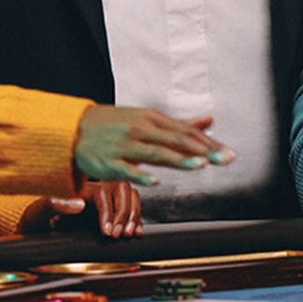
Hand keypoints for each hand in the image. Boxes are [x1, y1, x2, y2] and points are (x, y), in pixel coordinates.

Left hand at [22, 181, 143, 237]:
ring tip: (130, 234)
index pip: (102, 193)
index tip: (107, 232)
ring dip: (134, 214)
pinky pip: (130, 208)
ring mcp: (103, 200)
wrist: (34, 231)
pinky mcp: (109, 213)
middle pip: (122, 189)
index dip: (108, 212)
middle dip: (125, 213)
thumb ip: (52, 204)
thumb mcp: (36, 212)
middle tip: (120, 235)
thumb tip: (79, 204)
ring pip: (130, 196)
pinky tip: (136, 233)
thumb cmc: (34, 220)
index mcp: (79, 188)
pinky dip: (136, 219)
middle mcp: (94, 191)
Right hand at [73, 107, 232, 185]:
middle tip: (225, 159)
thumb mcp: (147, 120)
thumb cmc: (115, 125)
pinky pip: (128, 170)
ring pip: (156, 153)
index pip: (185, 131)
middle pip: (176, 140)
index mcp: (152, 119)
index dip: (208, 143)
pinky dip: (142, 176)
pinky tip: (156, 182)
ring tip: (199, 165)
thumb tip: (209, 120)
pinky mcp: (111, 162)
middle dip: (203, 150)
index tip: (228, 153)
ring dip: (178, 159)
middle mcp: (141, 130)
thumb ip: (180, 124)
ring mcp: (125, 146)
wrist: (75, 130)